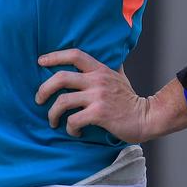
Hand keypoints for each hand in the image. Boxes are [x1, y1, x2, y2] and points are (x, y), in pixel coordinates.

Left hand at [36, 49, 151, 142]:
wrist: (147, 117)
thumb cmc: (130, 100)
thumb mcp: (119, 77)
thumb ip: (109, 68)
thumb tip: (109, 56)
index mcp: (100, 70)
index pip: (75, 55)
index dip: (55, 56)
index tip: (41, 62)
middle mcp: (97, 80)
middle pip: (61, 77)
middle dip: (44, 89)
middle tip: (39, 99)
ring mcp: (98, 97)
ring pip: (62, 101)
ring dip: (52, 113)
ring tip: (52, 121)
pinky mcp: (99, 114)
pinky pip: (73, 120)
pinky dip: (69, 127)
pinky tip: (74, 131)